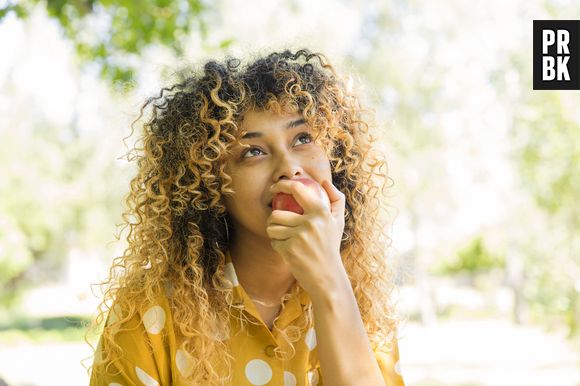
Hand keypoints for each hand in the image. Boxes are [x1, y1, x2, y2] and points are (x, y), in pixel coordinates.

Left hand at [266, 179, 346, 297]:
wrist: (328, 277)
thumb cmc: (330, 246)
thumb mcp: (338, 222)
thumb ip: (336, 199)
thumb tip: (324, 181)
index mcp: (321, 212)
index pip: (297, 189)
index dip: (282, 185)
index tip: (274, 188)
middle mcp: (310, 223)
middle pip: (276, 213)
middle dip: (272, 219)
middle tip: (277, 224)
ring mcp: (299, 237)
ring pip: (272, 228)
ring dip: (274, 233)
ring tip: (283, 237)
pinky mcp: (290, 251)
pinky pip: (274, 242)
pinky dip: (278, 246)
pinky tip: (288, 250)